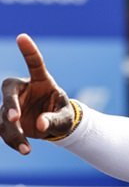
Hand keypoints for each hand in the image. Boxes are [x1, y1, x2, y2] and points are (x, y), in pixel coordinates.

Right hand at [0, 34, 73, 154]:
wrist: (54, 126)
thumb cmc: (63, 115)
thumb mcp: (65, 118)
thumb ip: (55, 119)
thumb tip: (39, 125)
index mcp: (41, 81)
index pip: (34, 63)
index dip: (28, 51)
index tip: (22, 37)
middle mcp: (22, 89)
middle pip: (8, 91)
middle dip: (10, 105)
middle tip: (15, 118)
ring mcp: (12, 104)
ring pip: (4, 116)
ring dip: (13, 132)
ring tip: (27, 148)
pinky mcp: (6, 119)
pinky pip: (4, 130)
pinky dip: (13, 141)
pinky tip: (24, 149)